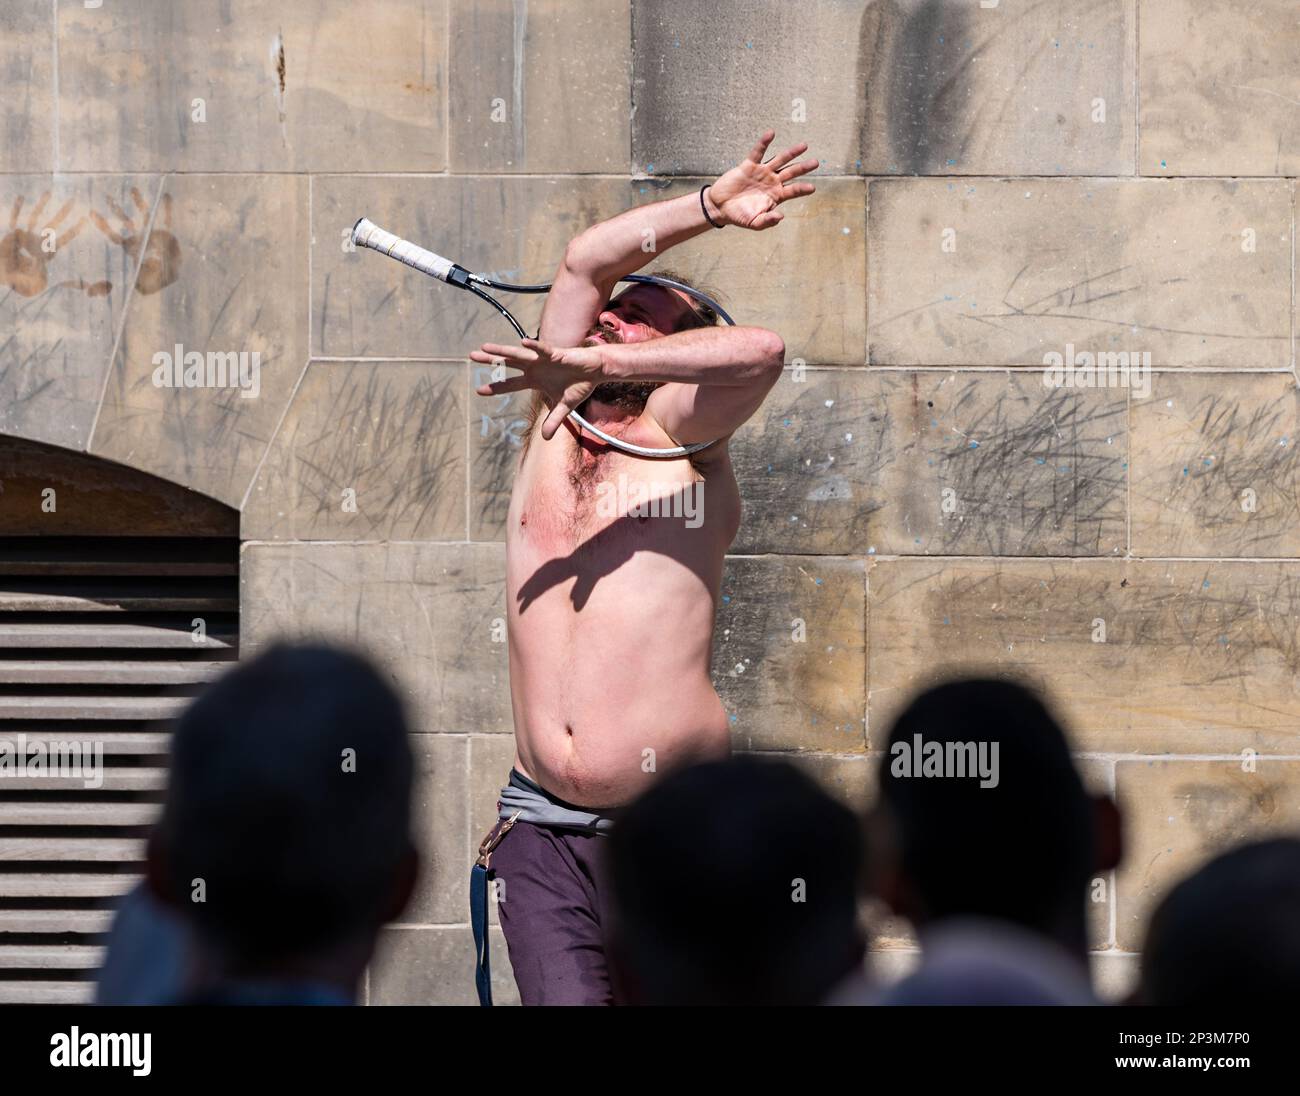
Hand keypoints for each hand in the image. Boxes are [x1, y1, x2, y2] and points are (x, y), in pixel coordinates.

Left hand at [472, 337, 603, 438]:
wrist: (595, 371)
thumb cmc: (578, 384)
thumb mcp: (564, 407)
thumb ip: (553, 421)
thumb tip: (545, 438)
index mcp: (534, 380)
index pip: (510, 384)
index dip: (496, 387)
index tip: (478, 390)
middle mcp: (534, 367)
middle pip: (508, 363)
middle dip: (491, 360)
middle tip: (471, 356)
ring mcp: (543, 360)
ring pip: (519, 354)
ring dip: (503, 351)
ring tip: (486, 347)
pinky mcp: (556, 354)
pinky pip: (543, 350)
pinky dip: (534, 346)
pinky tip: (523, 342)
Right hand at [706, 130, 817, 229]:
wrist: (721, 207)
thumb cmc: (739, 216)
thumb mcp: (754, 223)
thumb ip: (767, 221)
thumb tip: (781, 216)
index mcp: (776, 195)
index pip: (793, 190)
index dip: (802, 189)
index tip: (812, 188)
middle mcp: (772, 182)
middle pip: (791, 172)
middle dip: (803, 167)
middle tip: (816, 163)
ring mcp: (762, 172)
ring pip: (780, 159)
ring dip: (791, 153)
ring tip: (804, 146)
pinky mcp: (749, 165)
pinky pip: (758, 152)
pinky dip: (764, 143)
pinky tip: (771, 133)